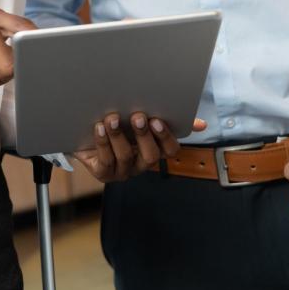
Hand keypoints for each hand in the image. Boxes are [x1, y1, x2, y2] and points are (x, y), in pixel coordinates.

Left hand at [74, 112, 206, 182]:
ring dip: (119, 136)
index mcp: (155, 150)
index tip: (157, 119)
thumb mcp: (143, 121)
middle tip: (137, 116)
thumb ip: (171, 120)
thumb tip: (201, 124)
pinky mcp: (103, 173)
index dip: (165, 137)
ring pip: (125, 157)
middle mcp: (141, 164)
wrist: (87, 136)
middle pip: (150, 156)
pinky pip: (105, 161)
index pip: (170, 150)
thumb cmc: (121, 126)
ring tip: (112, 118)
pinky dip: (103, 143)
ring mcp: (122, 171)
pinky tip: (99, 127)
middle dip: (144, 136)